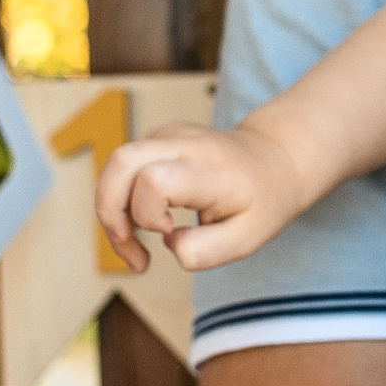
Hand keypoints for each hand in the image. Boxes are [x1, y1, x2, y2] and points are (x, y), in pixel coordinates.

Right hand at [96, 121, 309, 273]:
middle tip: (132, 251)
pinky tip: (143, 224)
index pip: (154, 180)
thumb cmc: (261, 202)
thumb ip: (206, 251)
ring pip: (115, 164)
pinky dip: (121, 200)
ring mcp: (168, 134)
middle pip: (120, 162)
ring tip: (135, 247)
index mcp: (210, 169)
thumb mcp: (247, 239)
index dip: (147, 214)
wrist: (275, 160)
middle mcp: (184, 143)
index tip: (170, 232)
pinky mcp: (157, 137)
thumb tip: (169, 244)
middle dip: (109, 212)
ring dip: (111, 211)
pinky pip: (122, 168)